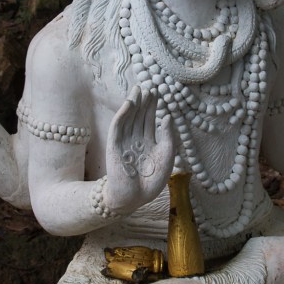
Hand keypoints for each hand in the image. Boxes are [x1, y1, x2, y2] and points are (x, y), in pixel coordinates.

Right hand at [104, 86, 174, 214]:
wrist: (135, 197)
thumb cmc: (151, 181)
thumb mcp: (167, 155)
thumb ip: (168, 135)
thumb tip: (168, 115)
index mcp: (147, 143)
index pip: (149, 120)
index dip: (153, 106)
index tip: (158, 92)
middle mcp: (135, 140)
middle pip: (138, 116)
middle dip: (144, 101)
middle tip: (149, 85)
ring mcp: (124, 142)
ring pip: (129, 118)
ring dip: (133, 103)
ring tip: (139, 89)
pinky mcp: (114, 145)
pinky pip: (118, 126)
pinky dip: (123, 114)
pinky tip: (129, 103)